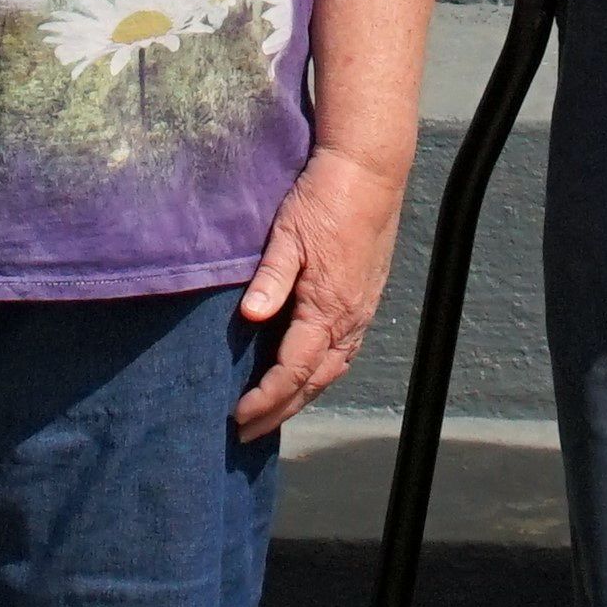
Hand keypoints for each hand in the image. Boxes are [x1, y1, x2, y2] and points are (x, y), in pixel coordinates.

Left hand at [234, 144, 408, 437]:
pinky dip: (321, 375)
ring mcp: (361, 312)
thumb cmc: (324, 199)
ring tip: (273, 414)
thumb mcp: (288, 235)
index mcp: (327, 307)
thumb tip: (249, 317)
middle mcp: (349, 319)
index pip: (292, 370)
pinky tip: (306, 377)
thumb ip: (270, 279)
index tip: (237, 416)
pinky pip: (343, 353)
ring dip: (302, 397)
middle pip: (313, 382)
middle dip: (280, 410)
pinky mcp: (365, 301)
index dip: (265, 398)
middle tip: (246, 433)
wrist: (369, 173)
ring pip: (331, 371)